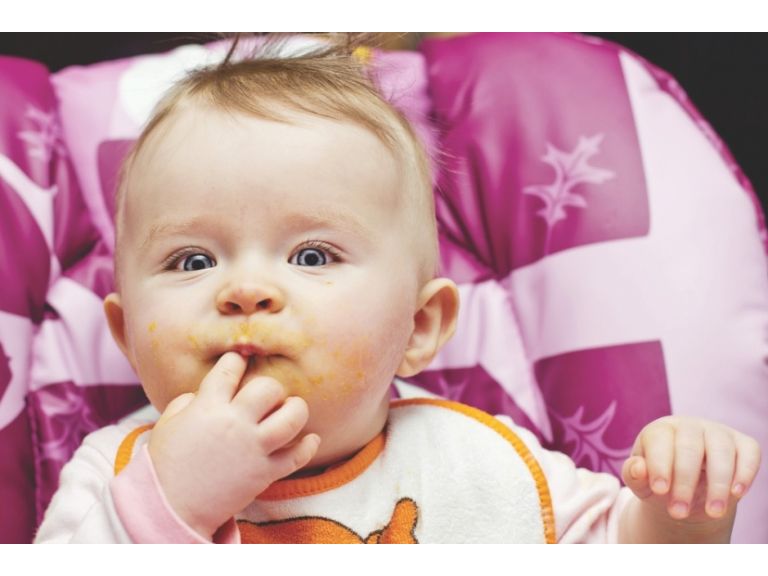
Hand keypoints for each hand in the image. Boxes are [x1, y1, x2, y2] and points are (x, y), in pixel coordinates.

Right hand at [147, 352, 320, 538]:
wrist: (170, 508)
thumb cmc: (165, 465)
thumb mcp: (167, 425)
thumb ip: (187, 403)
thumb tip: (202, 395)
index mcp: (207, 407)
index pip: (230, 369)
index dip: (236, 360)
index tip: (240, 361)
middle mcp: (235, 423)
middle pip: (268, 388)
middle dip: (270, 387)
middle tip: (267, 396)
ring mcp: (253, 448)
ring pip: (291, 418)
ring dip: (296, 409)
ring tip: (291, 409)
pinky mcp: (265, 473)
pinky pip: (297, 456)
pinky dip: (308, 446)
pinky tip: (310, 439)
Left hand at [621, 416, 760, 527]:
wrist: (689, 491)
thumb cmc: (661, 482)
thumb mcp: (642, 483)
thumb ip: (634, 475)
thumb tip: (638, 468)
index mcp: (661, 430)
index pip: (660, 441)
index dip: (660, 465)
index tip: (660, 490)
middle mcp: (689, 426)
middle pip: (689, 446)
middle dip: (685, 481)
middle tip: (679, 512)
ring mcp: (718, 432)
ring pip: (720, 450)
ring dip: (718, 483)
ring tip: (713, 512)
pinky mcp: (742, 444)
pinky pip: (749, 452)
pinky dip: (745, 471)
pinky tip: (737, 493)